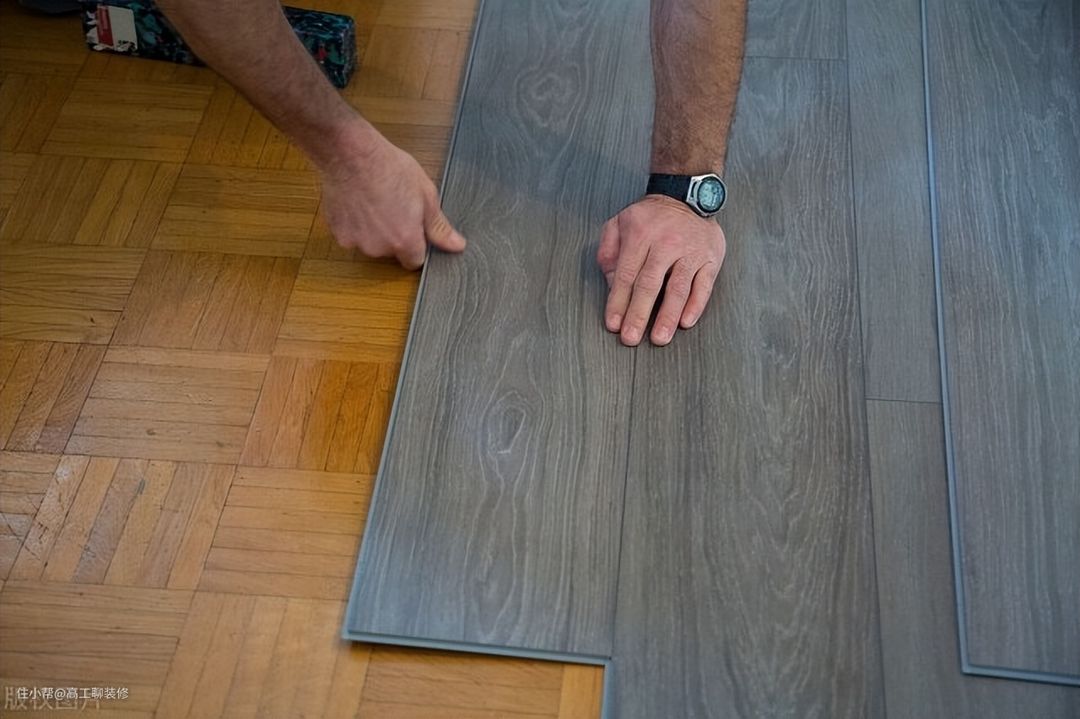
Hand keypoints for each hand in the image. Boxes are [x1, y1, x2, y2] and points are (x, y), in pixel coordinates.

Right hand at [319, 127, 465, 268]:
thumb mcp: (426, 194)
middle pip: (391, 251)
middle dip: (394, 235)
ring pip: (370, 243)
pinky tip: (358, 203)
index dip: (415, 245)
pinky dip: (354, 224)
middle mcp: (379, 248)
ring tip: (374, 202)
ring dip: (373, 230)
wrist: (352, 154)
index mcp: (405, 241)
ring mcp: (356, 242)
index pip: (414, 261)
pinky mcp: (338, 233)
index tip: (413, 228)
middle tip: (394, 206)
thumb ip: (439, 227)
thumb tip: (457, 246)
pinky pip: (350, 235)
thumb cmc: (390, 169)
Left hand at [597, 195, 725, 345]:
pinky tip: (685, 322)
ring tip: (659, 338)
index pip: (627, 275)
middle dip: (639, 314)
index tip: (613, 324)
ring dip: (668, 316)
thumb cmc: (651, 217)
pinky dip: (696, 305)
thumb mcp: (619, 223)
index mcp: (640, 236)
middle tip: (631, 338)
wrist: (687, 195)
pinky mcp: (710, 258)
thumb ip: (608, 251)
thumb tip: (611, 283)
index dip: (618, 302)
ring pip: (678, 288)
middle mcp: (666, 244)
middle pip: (650, 284)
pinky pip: (704, 286)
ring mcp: (690, 252)